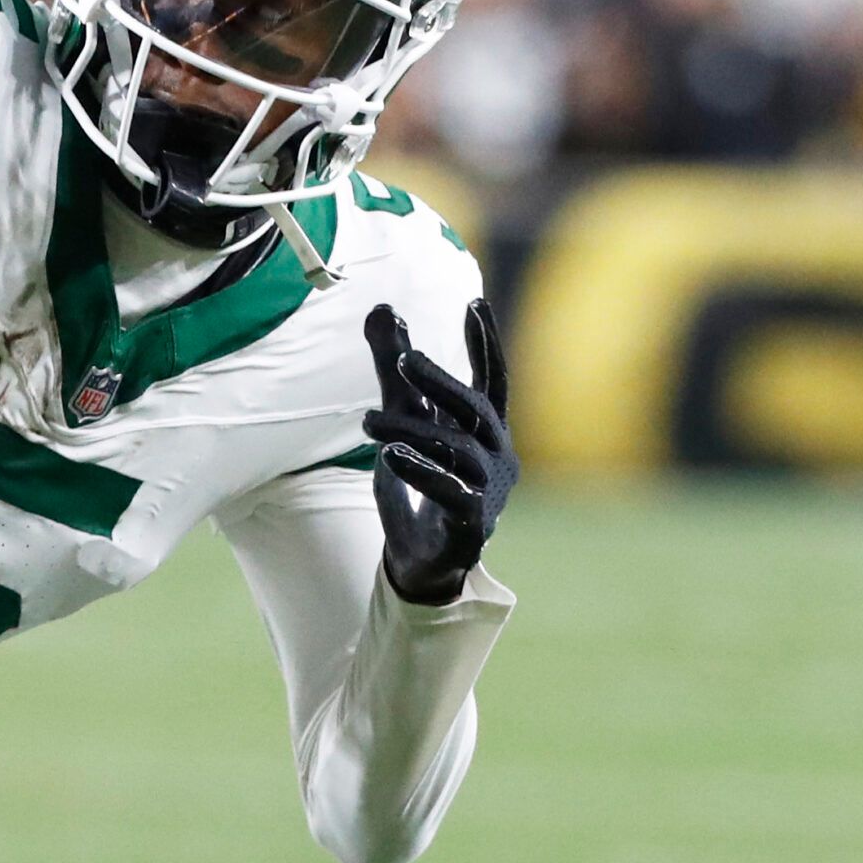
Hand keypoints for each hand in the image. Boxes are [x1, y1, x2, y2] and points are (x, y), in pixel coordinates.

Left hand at [361, 300, 518, 604]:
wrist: (422, 560)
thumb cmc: (420, 482)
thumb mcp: (402, 420)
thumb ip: (393, 371)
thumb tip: (383, 308)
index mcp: (486, 431)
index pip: (492, 380)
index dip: (484, 343)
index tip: (473, 302)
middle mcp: (496, 457)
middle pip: (475, 410)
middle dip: (441, 381)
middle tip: (402, 361)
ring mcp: (489, 492)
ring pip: (456, 450)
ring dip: (411, 430)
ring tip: (366, 421)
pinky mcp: (472, 525)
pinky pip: (452, 493)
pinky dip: (422, 471)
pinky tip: (390, 455)